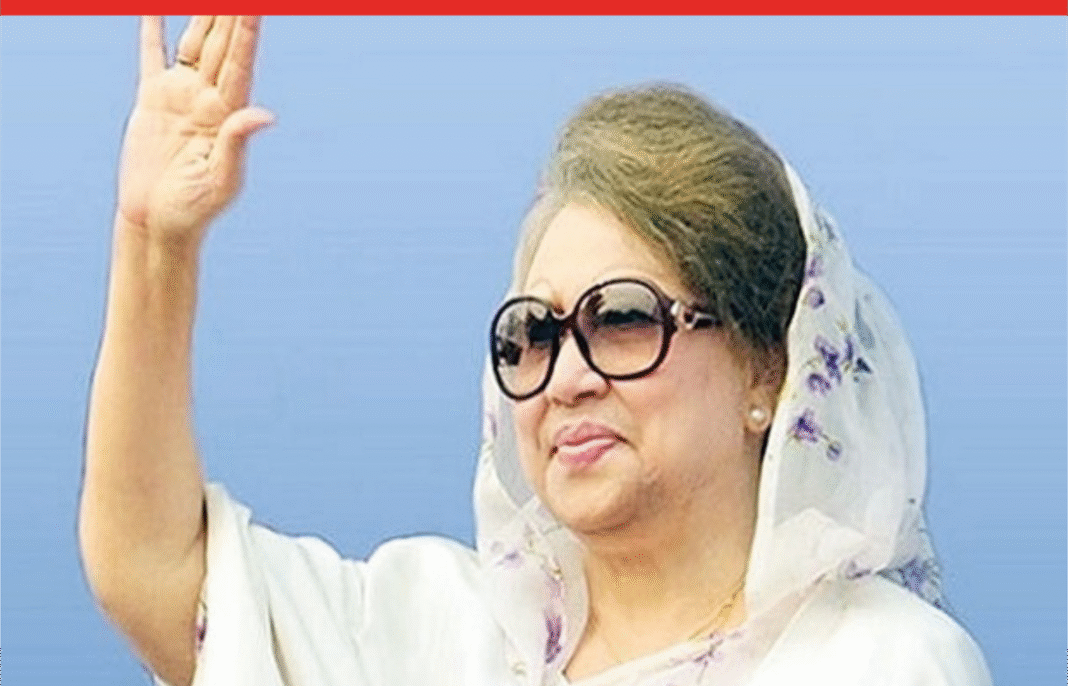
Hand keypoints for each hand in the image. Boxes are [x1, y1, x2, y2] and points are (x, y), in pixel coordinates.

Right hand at [117, 16, 273, 245]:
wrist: (158, 222)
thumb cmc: (194, 210)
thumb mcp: (221, 180)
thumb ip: (237, 144)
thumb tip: (265, 115)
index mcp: (227, 113)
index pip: (240, 61)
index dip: (248, 30)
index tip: (257, 5)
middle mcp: (208, 97)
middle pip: (223, 44)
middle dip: (233, 13)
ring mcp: (181, 95)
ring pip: (196, 42)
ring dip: (204, 12)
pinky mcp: (153, 99)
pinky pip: (153, 55)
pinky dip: (153, 28)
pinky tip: (157, 7)